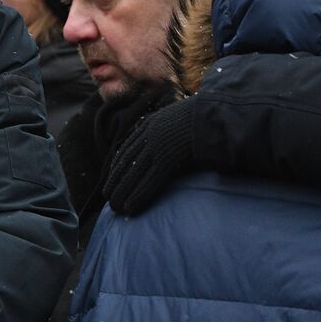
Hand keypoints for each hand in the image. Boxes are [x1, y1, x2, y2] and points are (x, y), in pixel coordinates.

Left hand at [102, 96, 196, 214]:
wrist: (212, 113)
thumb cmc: (201, 118)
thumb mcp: (178, 120)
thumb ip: (168, 131)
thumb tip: (168, 144)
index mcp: (150, 124)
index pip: (127, 148)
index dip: (117, 166)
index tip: (111, 178)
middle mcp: (149, 134)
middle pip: (126, 162)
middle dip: (115, 181)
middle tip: (108, 197)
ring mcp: (157, 146)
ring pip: (133, 174)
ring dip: (122, 192)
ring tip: (114, 207)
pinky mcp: (167, 158)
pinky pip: (149, 180)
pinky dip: (138, 195)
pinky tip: (130, 207)